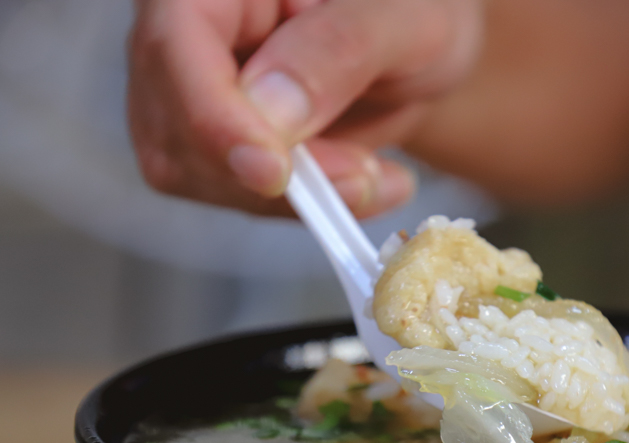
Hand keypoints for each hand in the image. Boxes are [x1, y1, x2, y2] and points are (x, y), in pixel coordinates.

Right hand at [128, 0, 483, 217]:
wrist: (421, 46)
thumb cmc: (414, 10)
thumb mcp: (403, 16)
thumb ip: (341, 47)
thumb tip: (269, 109)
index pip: (174, 42)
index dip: (215, 118)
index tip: (272, 173)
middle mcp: (186, 28)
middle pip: (177, 120)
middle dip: (272, 170)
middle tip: (363, 178)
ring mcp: (191, 87)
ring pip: (200, 172)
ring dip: (295, 196)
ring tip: (377, 177)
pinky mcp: (216, 140)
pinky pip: (239, 193)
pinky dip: (306, 204)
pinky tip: (367, 184)